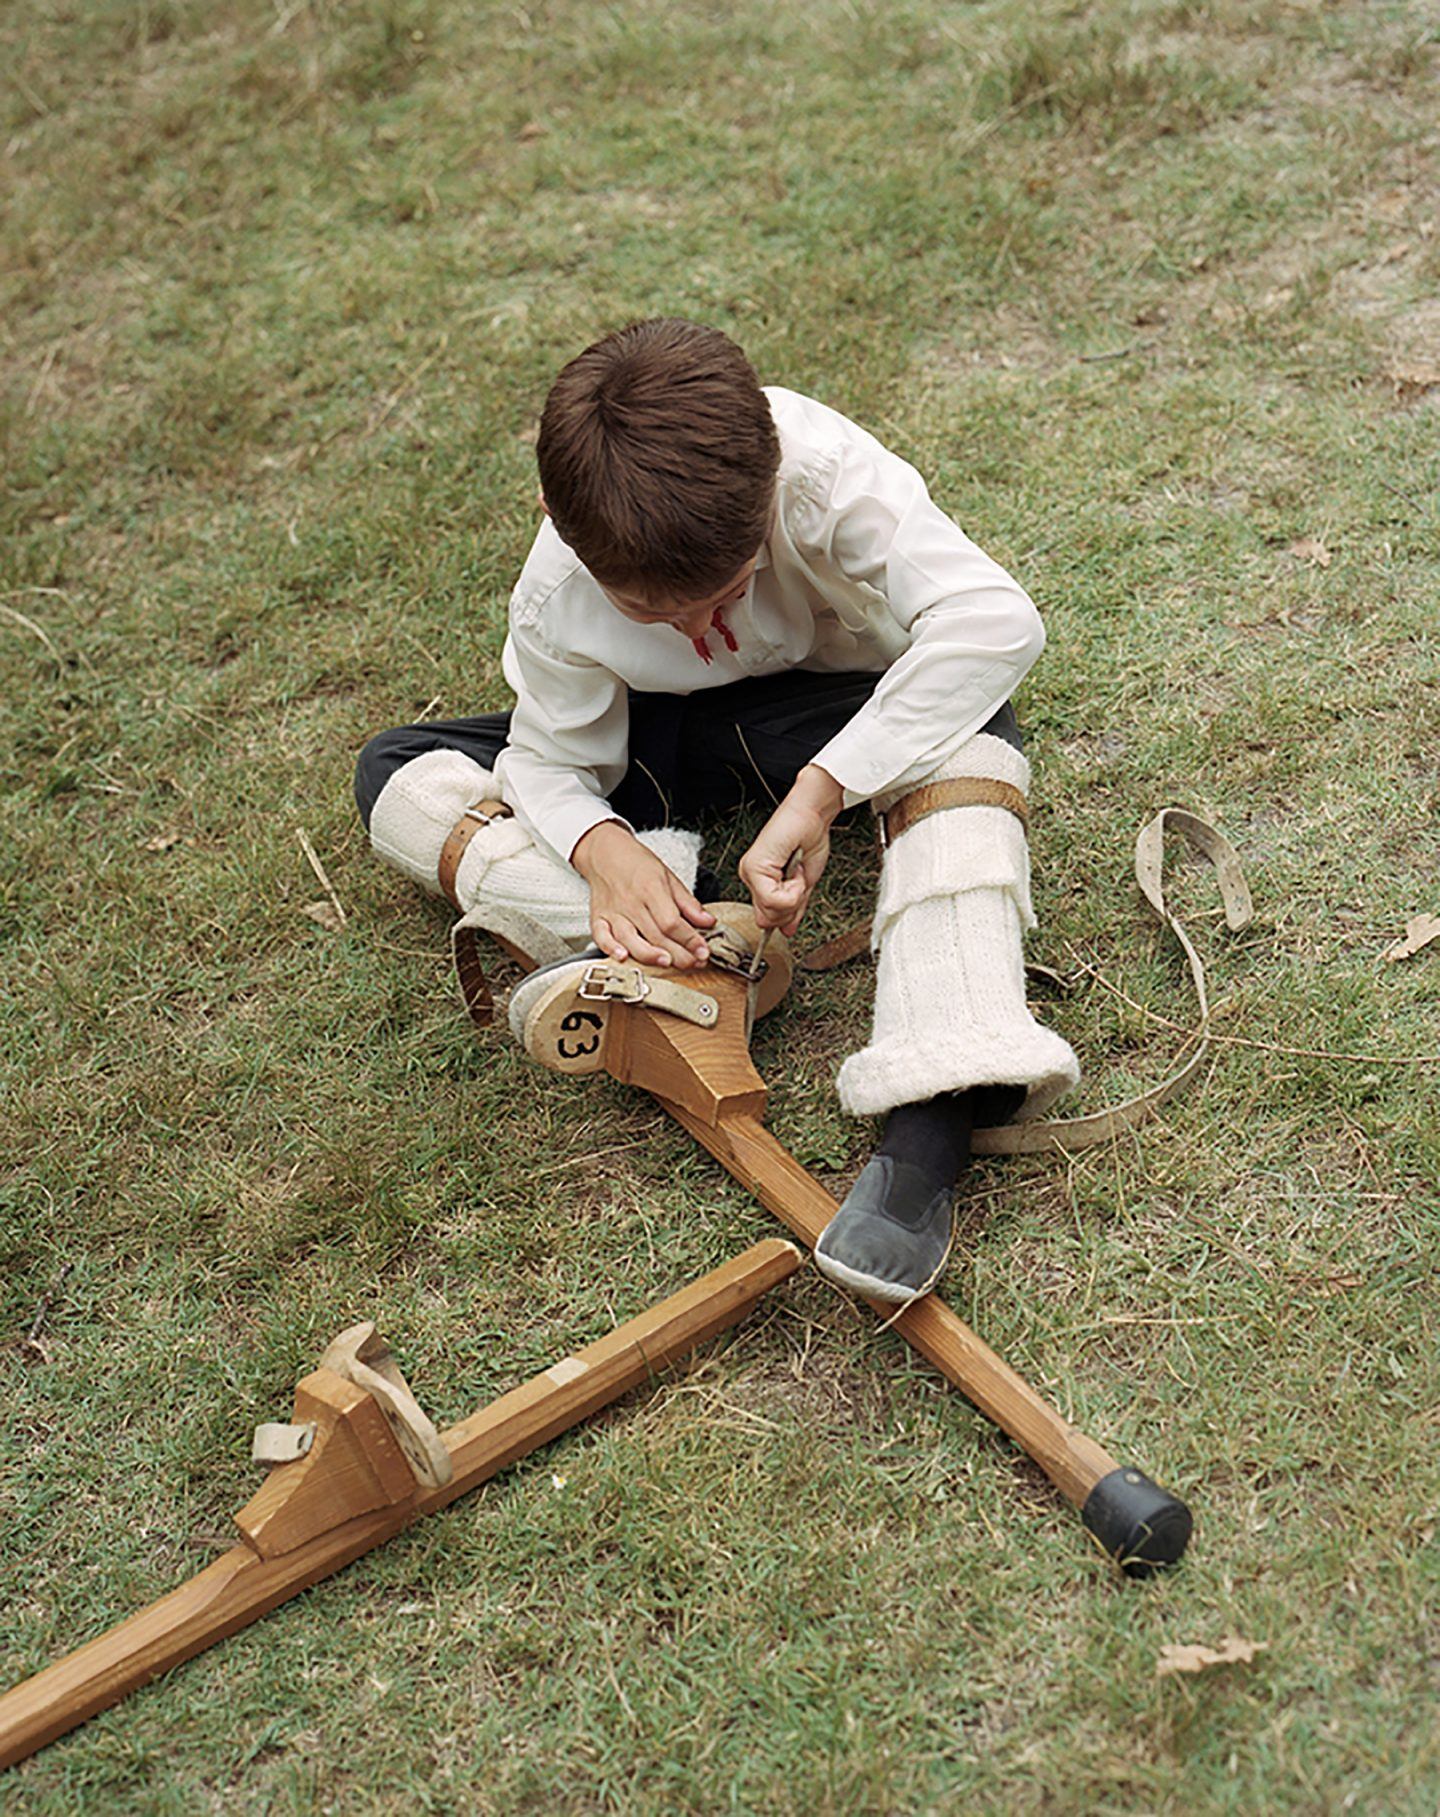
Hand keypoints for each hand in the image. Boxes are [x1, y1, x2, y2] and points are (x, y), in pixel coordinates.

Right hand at [571, 821, 714, 967]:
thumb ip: (688, 903)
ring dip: (649, 955)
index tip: (703, 952)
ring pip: (630, 939)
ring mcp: (613, 911)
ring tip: (667, 963)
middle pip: (656, 934)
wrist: (605, 853)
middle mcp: (631, 902)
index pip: (672, 921)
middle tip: (694, 964)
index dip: (690, 939)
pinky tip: (622, 957)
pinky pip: (601, 936)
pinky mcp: (598, 918)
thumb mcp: (668, 877)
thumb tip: (708, 922)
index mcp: (651, 888)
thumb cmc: (637, 864)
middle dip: (678, 953)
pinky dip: (610, 948)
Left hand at [739, 764, 844, 935]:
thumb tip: (787, 931)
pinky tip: (794, 868)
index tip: (799, 894)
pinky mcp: (755, 867)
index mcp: (759, 882)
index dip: (788, 914)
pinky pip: (774, 898)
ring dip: (794, 894)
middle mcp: (750, 877)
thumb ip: (794, 909)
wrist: (812, 815)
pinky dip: (794, 887)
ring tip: (796, 871)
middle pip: (767, 919)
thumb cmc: (809, 839)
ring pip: (771, 910)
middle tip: (799, 881)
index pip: (767, 919)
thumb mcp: (804, 885)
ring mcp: (750, 872)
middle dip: (791, 906)